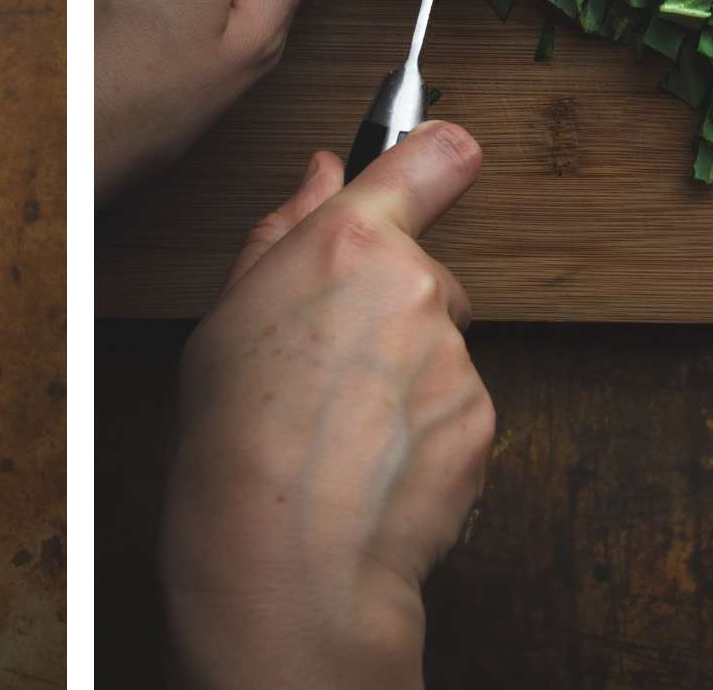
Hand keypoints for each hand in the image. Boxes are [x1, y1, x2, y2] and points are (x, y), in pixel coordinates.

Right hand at [163, 125, 493, 689]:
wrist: (284, 554)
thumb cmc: (234, 438)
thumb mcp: (228, 317)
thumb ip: (285, 231)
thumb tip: (321, 173)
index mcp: (348, 245)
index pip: (428, 160)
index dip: (438, 158)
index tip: (446, 158)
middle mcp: (415, 288)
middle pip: (427, 279)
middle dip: (393, 314)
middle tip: (328, 370)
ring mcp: (457, 356)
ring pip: (442, 351)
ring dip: (407, 380)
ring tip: (341, 431)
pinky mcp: (484, 419)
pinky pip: (457, 411)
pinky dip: (426, 434)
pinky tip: (372, 465)